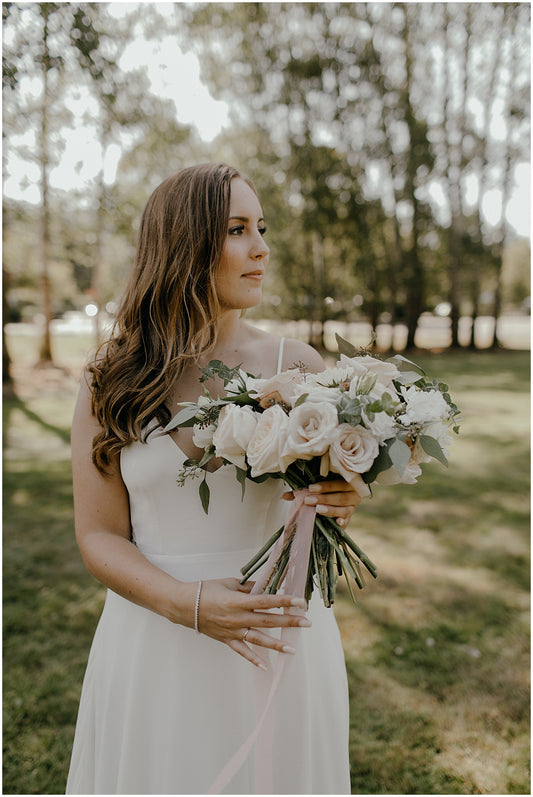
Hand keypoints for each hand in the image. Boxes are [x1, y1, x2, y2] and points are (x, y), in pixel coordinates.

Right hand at [195, 578, 310, 669]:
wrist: (183, 605)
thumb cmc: (205, 590)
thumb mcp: (229, 583)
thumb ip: (248, 587)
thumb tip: (265, 587)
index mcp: (237, 601)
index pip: (266, 601)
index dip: (285, 601)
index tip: (300, 602)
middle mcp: (237, 618)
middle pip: (268, 621)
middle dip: (289, 621)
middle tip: (307, 623)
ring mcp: (232, 631)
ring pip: (258, 640)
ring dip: (277, 644)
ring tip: (293, 648)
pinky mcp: (226, 640)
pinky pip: (242, 651)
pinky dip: (253, 660)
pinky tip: (266, 667)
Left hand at [282, 479, 361, 526]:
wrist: (339, 498)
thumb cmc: (327, 490)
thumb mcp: (317, 488)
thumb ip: (302, 491)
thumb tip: (283, 496)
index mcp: (348, 483)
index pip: (337, 484)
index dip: (324, 486)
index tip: (310, 488)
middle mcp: (354, 495)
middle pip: (340, 498)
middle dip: (323, 499)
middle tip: (308, 500)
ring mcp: (353, 508)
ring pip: (344, 509)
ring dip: (330, 510)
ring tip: (318, 509)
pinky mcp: (349, 518)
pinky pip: (348, 521)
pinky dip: (343, 522)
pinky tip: (337, 522)